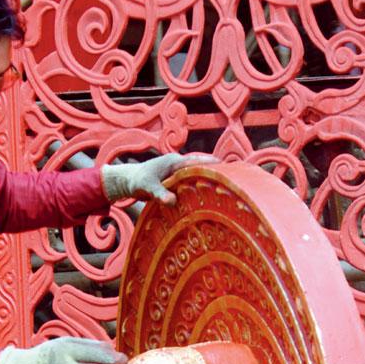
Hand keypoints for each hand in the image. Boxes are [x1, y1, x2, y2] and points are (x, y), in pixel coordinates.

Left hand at [101, 153, 218, 205]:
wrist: (128, 181)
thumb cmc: (137, 181)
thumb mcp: (147, 187)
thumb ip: (159, 194)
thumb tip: (172, 201)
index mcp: (175, 162)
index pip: (197, 162)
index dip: (212, 164)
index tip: (227, 167)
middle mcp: (179, 165)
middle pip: (202, 167)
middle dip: (217, 171)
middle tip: (236, 178)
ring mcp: (179, 173)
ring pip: (198, 175)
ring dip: (210, 180)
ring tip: (229, 187)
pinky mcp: (177, 182)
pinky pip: (192, 183)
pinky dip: (201, 187)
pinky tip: (211, 196)